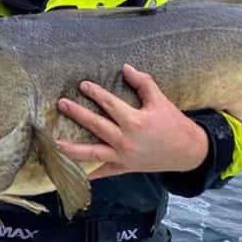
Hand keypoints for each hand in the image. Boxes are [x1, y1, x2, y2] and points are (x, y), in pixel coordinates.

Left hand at [55, 63, 208, 178]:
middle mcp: (126, 140)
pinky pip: (102, 172)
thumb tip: (125, 68)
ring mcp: (123, 157)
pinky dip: (88, 172)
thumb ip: (143, 83)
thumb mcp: (160, 100)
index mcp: (135, 121)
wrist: (187, 152)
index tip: (83, 85)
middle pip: (96, 126)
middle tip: (61, 104)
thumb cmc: (173, 124)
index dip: (95, 93)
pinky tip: (72, 171)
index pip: (110, 104)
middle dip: (77, 114)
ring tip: (54, 142)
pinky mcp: (124, 168)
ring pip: (92, 153)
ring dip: (72, 148)